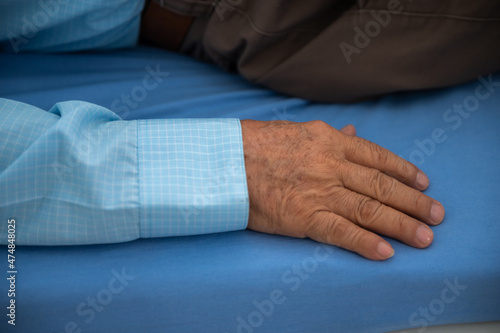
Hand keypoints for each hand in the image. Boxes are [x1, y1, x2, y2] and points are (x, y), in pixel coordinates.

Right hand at [240, 120, 444, 259]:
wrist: (225, 162)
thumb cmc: (257, 144)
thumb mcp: (298, 130)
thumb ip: (329, 135)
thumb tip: (353, 132)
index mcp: (330, 141)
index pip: (378, 157)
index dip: (404, 171)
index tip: (423, 184)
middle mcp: (332, 165)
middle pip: (382, 186)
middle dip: (413, 202)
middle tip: (437, 215)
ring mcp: (320, 192)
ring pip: (370, 209)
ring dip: (401, 225)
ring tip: (424, 237)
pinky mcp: (304, 217)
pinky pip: (341, 232)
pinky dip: (365, 243)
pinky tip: (386, 252)